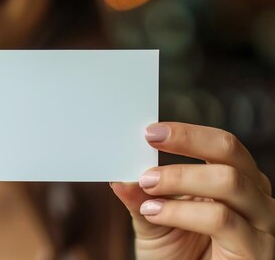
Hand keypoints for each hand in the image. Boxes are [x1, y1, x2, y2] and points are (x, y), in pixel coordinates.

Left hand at [111, 122, 274, 258]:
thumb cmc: (177, 256)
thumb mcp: (150, 219)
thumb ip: (139, 196)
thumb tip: (119, 172)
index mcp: (235, 182)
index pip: (221, 145)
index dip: (188, 133)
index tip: (150, 131)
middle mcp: (253, 197)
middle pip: (231, 152)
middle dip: (188, 142)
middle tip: (149, 141)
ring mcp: (259, 223)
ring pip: (229, 181)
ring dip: (180, 177)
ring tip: (147, 184)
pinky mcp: (255, 250)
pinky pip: (221, 219)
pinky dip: (182, 211)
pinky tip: (153, 213)